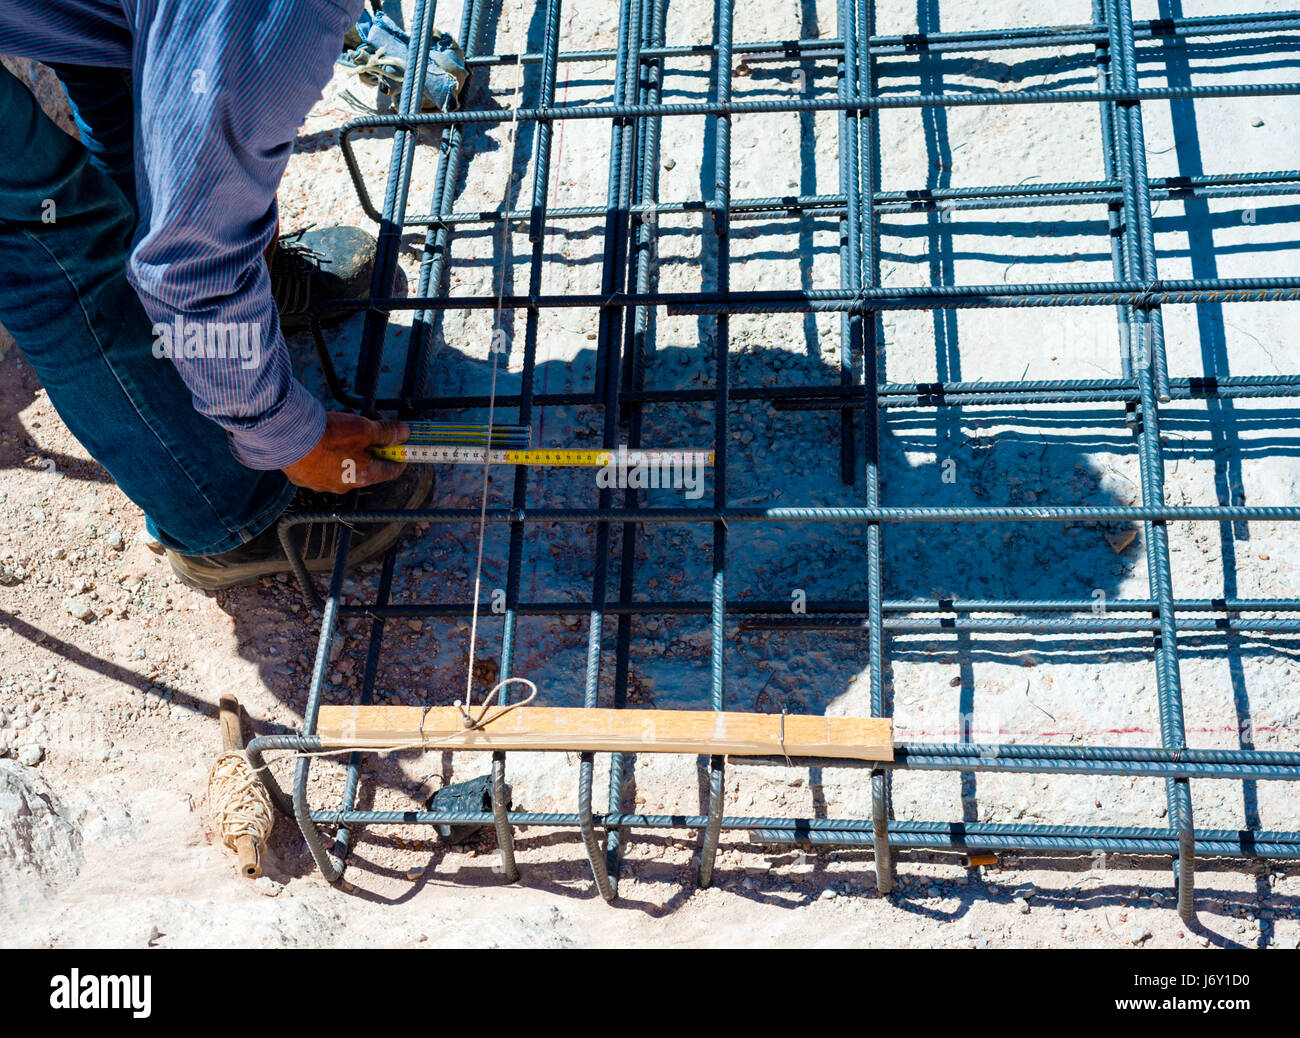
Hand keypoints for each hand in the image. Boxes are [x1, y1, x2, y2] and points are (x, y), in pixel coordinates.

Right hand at [281, 411, 408, 492]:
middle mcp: (343, 485)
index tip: (403, 447)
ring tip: (343, 420)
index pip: (391, 472)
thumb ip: (386, 432)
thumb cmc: (328, 436)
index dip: (399, 457)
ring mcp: (321, 483)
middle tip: (370, 421)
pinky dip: (326, 448)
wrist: (286, 437)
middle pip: (366, 464)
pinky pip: (321, 462)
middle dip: (371, 442)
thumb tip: (405, 433)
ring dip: (348, 442)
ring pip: (343, 461)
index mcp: (363, 477)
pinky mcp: (303, 476)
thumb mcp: (365, 428)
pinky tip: (322, 432)